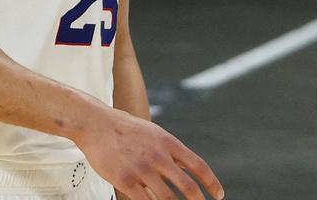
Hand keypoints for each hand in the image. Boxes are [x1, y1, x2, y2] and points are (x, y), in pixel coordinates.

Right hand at [76, 107, 223, 199]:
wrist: (97, 124)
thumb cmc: (127, 130)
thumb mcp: (156, 134)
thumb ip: (173, 152)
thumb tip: (190, 169)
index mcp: (169, 143)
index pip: (198, 166)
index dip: (212, 182)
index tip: (218, 194)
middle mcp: (158, 156)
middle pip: (187, 186)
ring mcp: (142, 169)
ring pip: (167, 198)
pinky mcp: (125, 180)